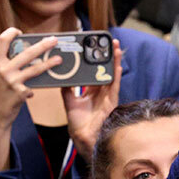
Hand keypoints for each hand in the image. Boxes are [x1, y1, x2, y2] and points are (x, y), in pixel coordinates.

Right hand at [0, 28, 63, 132]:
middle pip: (27, 52)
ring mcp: (12, 81)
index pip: (2, 40)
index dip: (11, 32)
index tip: (19, 31)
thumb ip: (9, 64)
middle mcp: (3, 69)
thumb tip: (30, 55)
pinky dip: (33, 88)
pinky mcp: (20, 92)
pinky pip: (33, 86)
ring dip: (49, 63)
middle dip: (43, 45)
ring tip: (59, 60)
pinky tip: (31, 92)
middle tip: (54, 40)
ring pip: (35, 68)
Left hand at [62, 40, 122, 162]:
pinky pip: (114, 84)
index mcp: (92, 92)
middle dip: (107, 56)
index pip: (94, 72)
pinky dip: (116, 73)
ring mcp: (107, 95)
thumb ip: (67, 89)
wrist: (83, 137)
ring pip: (112, 74)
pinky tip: (117, 63)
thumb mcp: (69, 101)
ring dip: (115, 60)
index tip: (93, 49)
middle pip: (105, 70)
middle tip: (107, 42)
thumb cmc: (78, 123)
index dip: (95, 61)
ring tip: (114, 46)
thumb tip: (61, 77)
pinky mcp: (111, 100)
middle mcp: (101, 92)